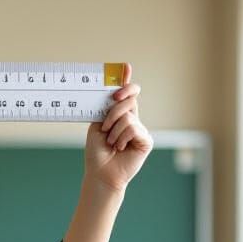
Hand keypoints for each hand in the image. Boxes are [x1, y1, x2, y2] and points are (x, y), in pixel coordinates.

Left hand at [84, 63, 153, 192]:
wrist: (100, 173)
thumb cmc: (97, 152)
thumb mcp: (97, 126)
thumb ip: (106, 109)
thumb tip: (112, 90)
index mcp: (120, 115)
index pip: (128, 93)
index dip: (127, 81)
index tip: (125, 68)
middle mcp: (133, 120)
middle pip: (129, 100)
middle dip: (113, 111)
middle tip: (105, 126)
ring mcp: (140, 130)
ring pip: (128, 116)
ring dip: (113, 131)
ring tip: (110, 143)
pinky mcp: (146, 140)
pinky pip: (132, 128)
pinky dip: (121, 138)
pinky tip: (119, 148)